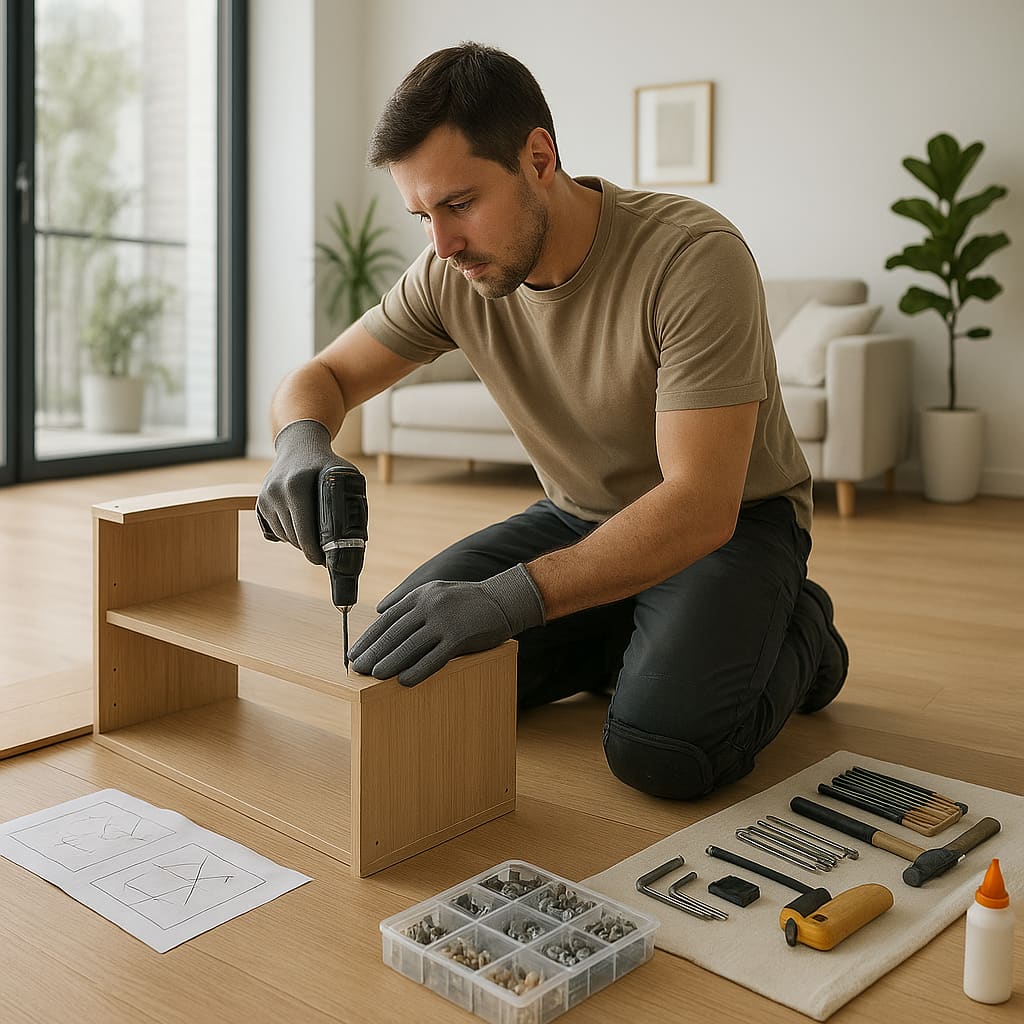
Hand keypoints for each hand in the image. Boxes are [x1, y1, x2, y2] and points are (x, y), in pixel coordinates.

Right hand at [256, 419, 352, 563]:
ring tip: (313, 538)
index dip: (314, 551)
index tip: (323, 560)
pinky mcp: (259, 501)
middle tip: (322, 553)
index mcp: (296, 486)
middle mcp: (276, 492)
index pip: (304, 531)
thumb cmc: (325, 462)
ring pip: (282, 535)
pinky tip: (299, 528)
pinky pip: (272, 529)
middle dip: (308, 548)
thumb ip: (349, 498)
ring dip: (297, 541)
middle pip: (293, 537)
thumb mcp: (343, 473)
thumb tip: (355, 536)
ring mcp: (265, 497)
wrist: (299, 445)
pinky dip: (286, 533)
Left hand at [349, 564, 545, 685]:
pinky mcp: (460, 637)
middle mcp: (430, 605)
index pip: (388, 619)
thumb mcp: (436, 590)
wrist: (504, 599)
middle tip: (357, 668)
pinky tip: (404, 681)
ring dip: (390, 662)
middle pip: (395, 632)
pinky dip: (417, 669)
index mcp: (421, 595)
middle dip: (373, 652)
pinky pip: (434, 657)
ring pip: (410, 645)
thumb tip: (379, 611)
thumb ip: (408, 600)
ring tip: (374, 676)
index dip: (369, 637)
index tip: (354, 653)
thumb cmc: (468, 600)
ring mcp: (445, 621)